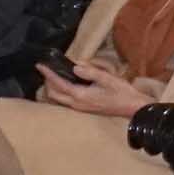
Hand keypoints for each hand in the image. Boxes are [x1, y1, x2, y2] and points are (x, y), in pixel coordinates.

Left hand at [38, 59, 153, 118]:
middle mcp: (76, 104)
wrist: (132, 107)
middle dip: (47, 82)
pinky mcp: (84, 108)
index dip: (48, 74)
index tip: (40, 65)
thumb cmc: (122, 92)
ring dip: (53, 88)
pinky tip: (67, 85)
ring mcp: (80, 108)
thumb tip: (75, 66)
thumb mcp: (108, 78)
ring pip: (58, 99)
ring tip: (55, 76)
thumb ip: (90, 72)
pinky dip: (60, 92)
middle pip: (53, 94)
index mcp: (81, 95)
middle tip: (47, 70)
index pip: (59, 83)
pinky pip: (65, 101)